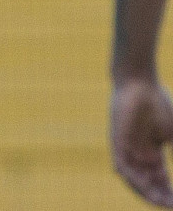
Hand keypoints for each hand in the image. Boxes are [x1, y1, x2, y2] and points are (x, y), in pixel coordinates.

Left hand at [112, 75, 172, 206]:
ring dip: (148, 193)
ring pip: (134, 179)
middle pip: (148, 183)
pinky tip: (146, 188)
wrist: (140, 83)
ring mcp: (126, 149)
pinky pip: (122, 167)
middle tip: (172, 206)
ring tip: (162, 203)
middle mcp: (138, 154)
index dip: (170, 192)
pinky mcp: (116, 142)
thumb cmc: (158, 104)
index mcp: (151, 152)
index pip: (160, 179)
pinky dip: (134, 179)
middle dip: (161, 196)